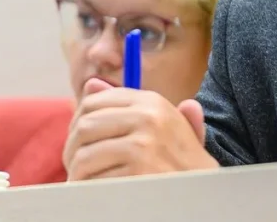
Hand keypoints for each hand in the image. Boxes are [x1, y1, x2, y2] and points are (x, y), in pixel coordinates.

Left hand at [63, 78, 218, 180]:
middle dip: (72, 148)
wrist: (204, 188)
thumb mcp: (163, 121)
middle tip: (74, 163)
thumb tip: (90, 85)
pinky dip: (87, 189)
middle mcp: (147, 117)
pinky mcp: (136, 171)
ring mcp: (142, 145)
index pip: (94, 101)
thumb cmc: (181, 157)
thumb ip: (129, 103)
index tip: (79, 139)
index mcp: (151, 101)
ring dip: (77, 172)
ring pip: (84, 155)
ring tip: (83, 179)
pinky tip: (95, 191)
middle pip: (85, 126)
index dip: (78, 121)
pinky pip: (94, 179)